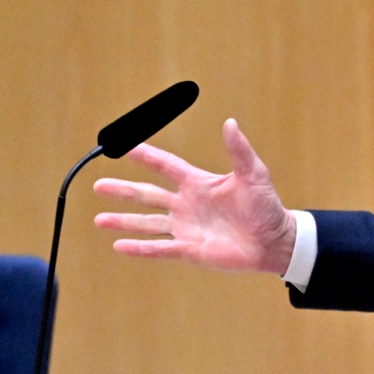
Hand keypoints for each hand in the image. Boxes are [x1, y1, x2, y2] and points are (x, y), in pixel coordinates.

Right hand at [92, 118, 296, 273]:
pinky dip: (140, 248)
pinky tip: (119, 246)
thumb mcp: (254, 175)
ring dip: (123, 221)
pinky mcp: (190, 250)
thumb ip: (239, 150)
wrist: (276, 241)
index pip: (165, 166)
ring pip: (147, 223)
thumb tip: (230, 123)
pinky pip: (160, 249)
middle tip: (98, 186)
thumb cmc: (267, 207)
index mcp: (198, 184)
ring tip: (99, 220)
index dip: (144, 155)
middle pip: (147, 195)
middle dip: (123, 190)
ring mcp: (186, 228)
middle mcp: (187, 205)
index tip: (122, 146)